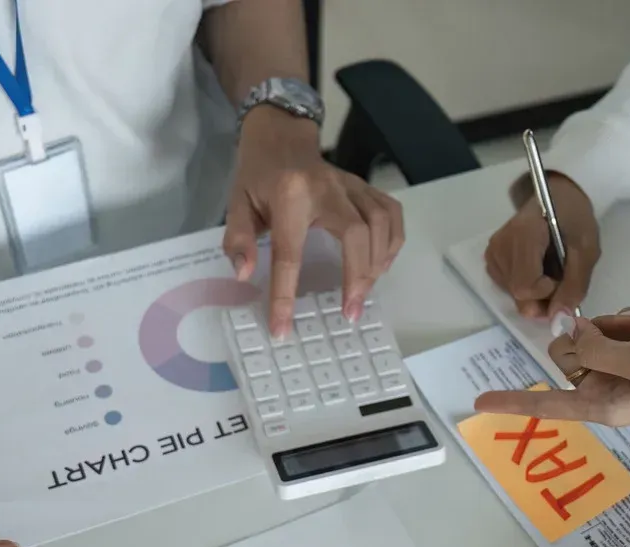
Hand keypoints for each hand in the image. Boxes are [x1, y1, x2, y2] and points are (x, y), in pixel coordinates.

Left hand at [223, 106, 404, 336]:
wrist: (281, 136)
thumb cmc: (258, 175)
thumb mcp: (236, 204)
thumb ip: (238, 239)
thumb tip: (243, 274)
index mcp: (289, 195)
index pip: (289, 253)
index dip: (285, 294)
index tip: (283, 328)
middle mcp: (327, 188)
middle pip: (357, 234)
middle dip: (358, 277)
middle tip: (350, 312)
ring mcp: (351, 185)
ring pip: (381, 223)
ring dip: (378, 263)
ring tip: (364, 292)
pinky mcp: (366, 186)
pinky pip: (391, 213)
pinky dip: (393, 241)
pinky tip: (381, 264)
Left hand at [473, 306, 629, 425]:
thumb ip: (598, 348)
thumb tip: (569, 336)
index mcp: (606, 404)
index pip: (549, 403)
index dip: (514, 401)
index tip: (478, 405)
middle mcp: (608, 392)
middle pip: (567, 357)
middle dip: (592, 333)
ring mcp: (624, 373)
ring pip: (590, 338)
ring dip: (615, 323)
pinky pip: (612, 332)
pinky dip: (629, 320)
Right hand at [484, 173, 600, 324]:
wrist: (557, 196)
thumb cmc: (574, 217)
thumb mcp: (586, 250)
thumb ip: (574, 286)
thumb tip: (559, 320)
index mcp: (523, 235)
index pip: (525, 287)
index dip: (547, 293)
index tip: (563, 278)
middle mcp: (500, 245)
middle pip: (518, 294)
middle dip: (543, 298)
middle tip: (561, 281)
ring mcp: (493, 252)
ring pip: (513, 295)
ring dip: (536, 293)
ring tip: (550, 270)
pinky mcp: (492, 258)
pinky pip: (508, 288)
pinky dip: (526, 287)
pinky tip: (537, 270)